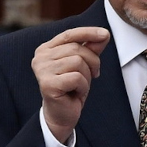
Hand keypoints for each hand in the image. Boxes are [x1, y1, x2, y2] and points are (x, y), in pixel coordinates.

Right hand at [32, 27, 110, 142]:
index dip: (88, 32)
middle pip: (77, 49)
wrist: (62, 115)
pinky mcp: (47, 84)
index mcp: (46, 49)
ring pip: (78, 62)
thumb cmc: (71, 89)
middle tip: (93, 75)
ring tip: (79, 86)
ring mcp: (42, 70)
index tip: (106, 34)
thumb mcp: (84, 66)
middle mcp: (41, 57)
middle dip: (92, 62)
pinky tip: (75, 93)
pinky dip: (83, 87)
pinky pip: (77, 77)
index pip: (69, 34)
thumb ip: (91, 49)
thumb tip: (104, 34)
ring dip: (86, 76)